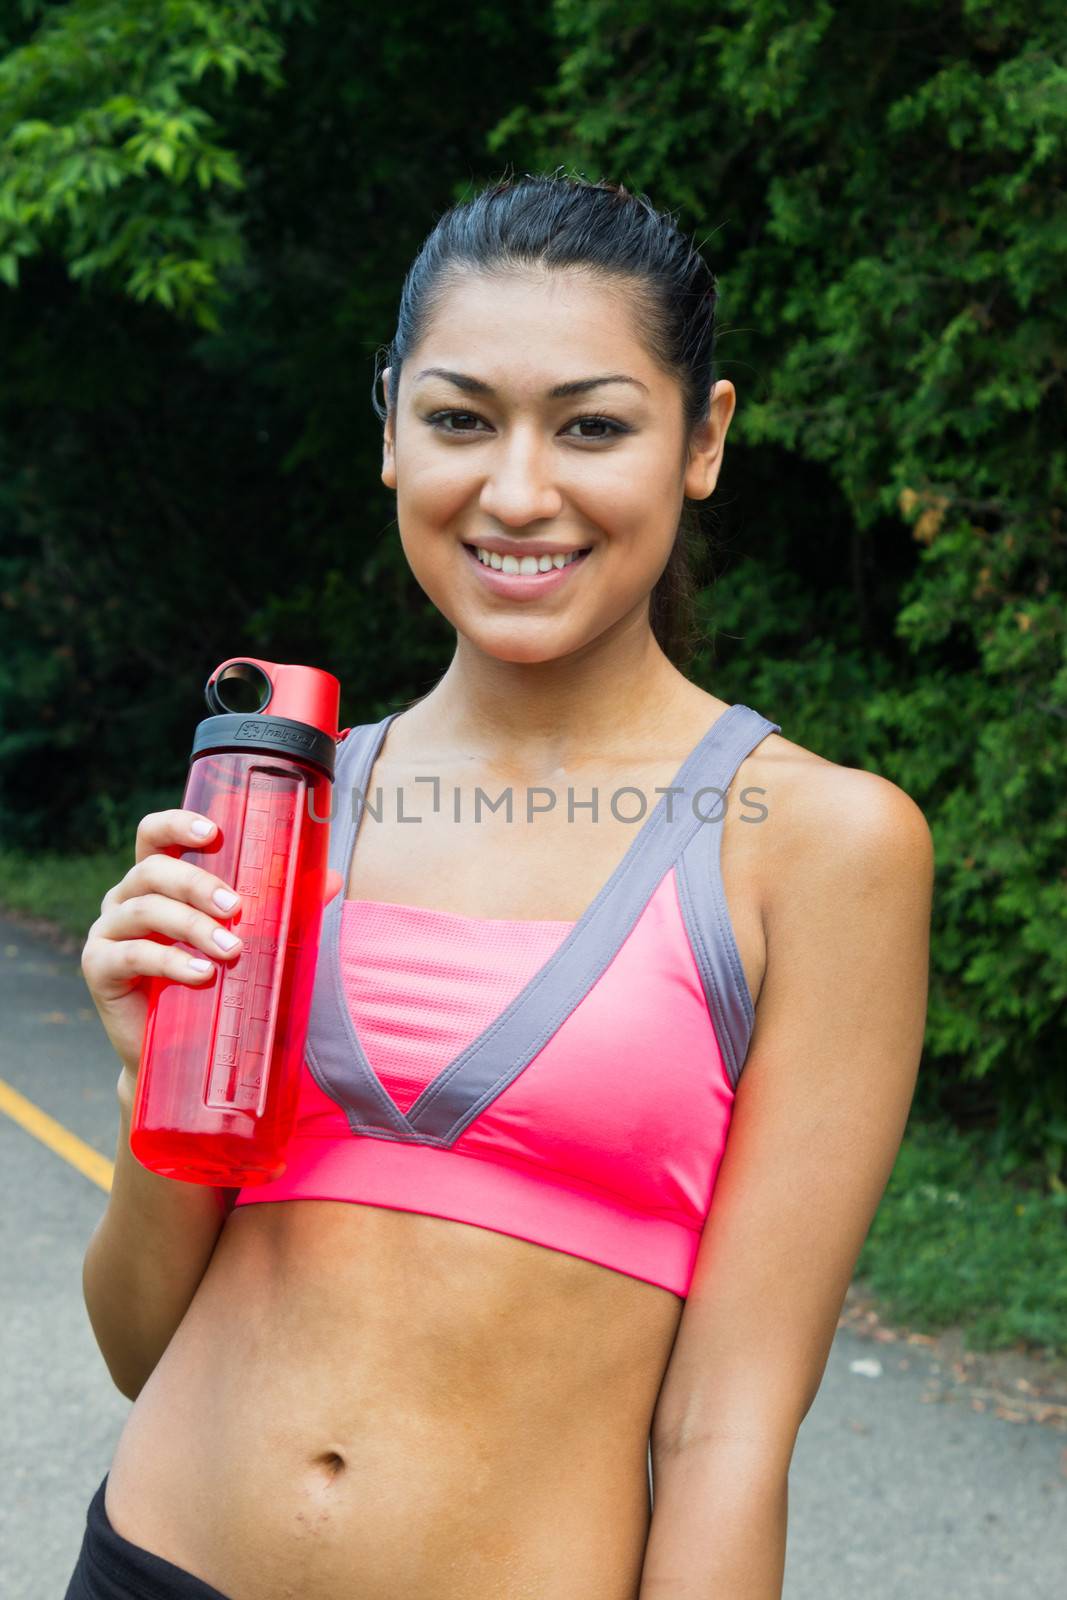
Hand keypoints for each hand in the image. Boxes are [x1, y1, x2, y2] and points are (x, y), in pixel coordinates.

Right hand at [81, 809, 342, 1085]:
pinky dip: (170, 962)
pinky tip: (201, 975)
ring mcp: (107, 932)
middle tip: (238, 907)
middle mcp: (125, 899)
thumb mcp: (246, 940)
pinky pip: (131, 955)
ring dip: (193, 925)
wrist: (182, 1052)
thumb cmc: (215, 982)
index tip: (212, 833)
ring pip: (145, 910)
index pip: (154, 835)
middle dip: (197, 883)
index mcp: (156, 881)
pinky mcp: (98, 968)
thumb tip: (331, 878)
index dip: (177, 825)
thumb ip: (281, 908)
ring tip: (231, 949)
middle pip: (153, 870)